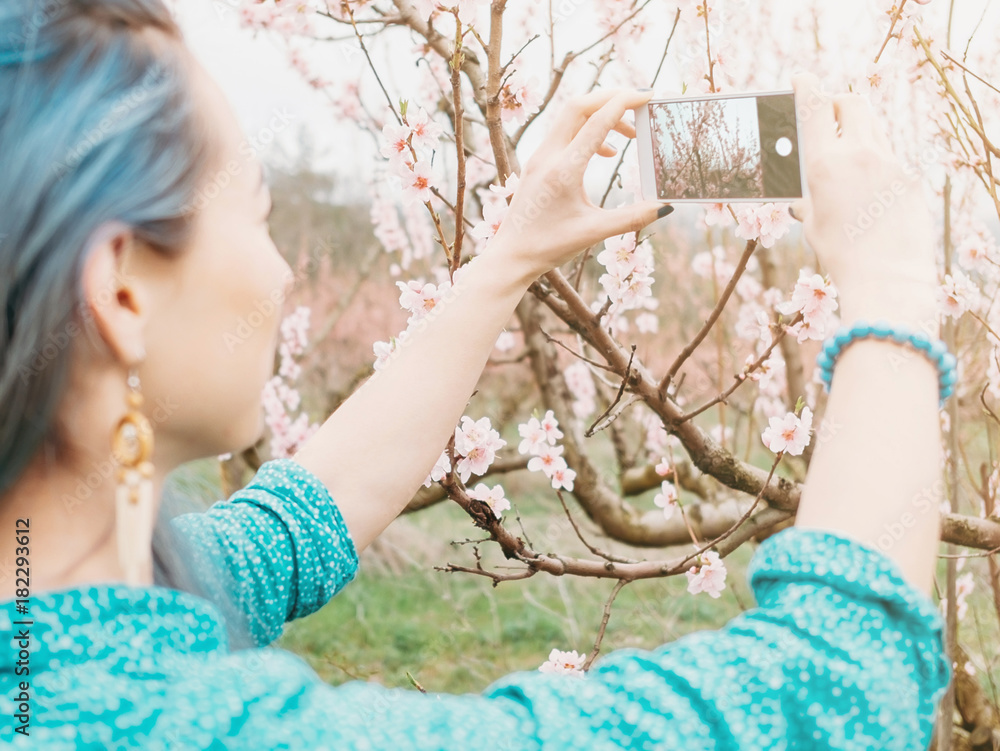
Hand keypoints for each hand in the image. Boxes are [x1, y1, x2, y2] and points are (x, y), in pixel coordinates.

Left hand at [490, 88, 671, 280]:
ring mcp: (539, 156)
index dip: (625, 103)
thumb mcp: (594, 233)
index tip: (648, 95)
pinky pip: (564, 132)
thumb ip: (632, 218)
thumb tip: (664, 207)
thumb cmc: (549, 246)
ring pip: (570, 117)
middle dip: (611, 97)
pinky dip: (587, 130)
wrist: (511, 255)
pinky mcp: (536, 162)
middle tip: (640, 102)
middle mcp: (548, 156)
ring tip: (630, 135)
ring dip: (600, 115)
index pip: (597, 121)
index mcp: (564, 170)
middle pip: (579, 105)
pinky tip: (606, 152)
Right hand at [788, 72, 937, 321]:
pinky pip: (889, 159)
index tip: (801, 79)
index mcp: (825, 162)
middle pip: (852, 103)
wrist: (886, 276)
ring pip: (873, 128)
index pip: (815, 106)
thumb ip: (808, 199)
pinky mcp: (908, 178)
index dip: (806, 87)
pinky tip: (868, 191)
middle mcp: (860, 153)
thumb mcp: (812, 224)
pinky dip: (875, 163)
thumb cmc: (841, 255)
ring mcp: (889, 162)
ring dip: (858, 131)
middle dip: (838, 102)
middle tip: (829, 112)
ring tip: (847, 153)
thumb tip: (803, 198)